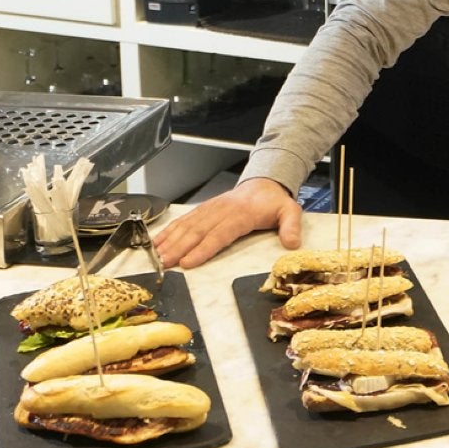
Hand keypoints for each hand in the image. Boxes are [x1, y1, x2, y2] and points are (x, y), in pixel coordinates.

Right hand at [152, 177, 300, 268]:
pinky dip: (169, 230)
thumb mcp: (290, 212)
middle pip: (197, 231)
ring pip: (187, 225)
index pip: (219, 233)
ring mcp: (210, 209)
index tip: (188, 262)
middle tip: (164, 264)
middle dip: (179, 248)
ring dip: (170, 240)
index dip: (203, 249)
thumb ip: (292, 227)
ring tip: (156, 256)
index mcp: (241, 214)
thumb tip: (292, 243)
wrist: (264, 183)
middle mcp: (222, 211)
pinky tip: (157, 241)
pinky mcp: (204, 209)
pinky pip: (184, 220)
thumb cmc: (274, 202)